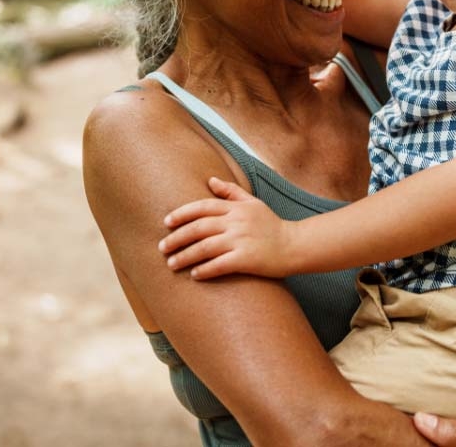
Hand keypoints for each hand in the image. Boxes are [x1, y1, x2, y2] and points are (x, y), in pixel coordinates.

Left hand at [158, 178, 294, 278]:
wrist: (294, 245)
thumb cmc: (272, 225)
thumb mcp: (253, 203)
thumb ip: (231, 192)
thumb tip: (210, 180)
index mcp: (236, 208)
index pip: (203, 206)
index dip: (182, 213)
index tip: (166, 222)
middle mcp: (237, 222)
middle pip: (199, 228)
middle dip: (177, 237)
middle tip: (162, 247)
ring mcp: (241, 240)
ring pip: (204, 247)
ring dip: (185, 256)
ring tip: (171, 264)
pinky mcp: (246, 259)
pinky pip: (219, 265)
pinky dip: (204, 270)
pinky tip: (194, 275)